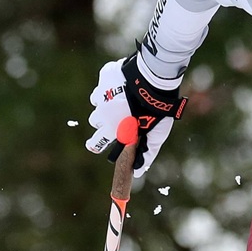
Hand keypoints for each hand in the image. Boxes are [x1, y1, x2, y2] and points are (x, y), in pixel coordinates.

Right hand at [85, 56, 187, 177]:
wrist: (155, 81)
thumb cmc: (157, 111)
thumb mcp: (156, 135)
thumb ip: (146, 153)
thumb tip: (137, 172)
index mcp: (113, 128)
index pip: (95, 143)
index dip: (96, 144)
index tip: (97, 144)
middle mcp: (102, 113)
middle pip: (94, 121)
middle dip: (102, 120)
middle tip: (116, 115)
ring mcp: (101, 94)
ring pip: (97, 102)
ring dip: (106, 102)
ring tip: (122, 99)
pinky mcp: (104, 78)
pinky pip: (103, 84)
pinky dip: (110, 85)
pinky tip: (123, 84)